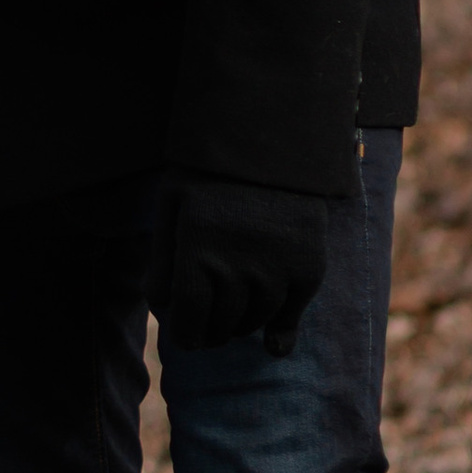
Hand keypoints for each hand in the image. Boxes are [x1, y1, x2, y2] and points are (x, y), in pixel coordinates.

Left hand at [158, 178, 331, 354]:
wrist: (274, 137)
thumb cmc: (210, 171)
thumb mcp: (171, 205)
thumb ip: (162, 261)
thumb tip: (162, 311)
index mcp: (197, 251)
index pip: (190, 322)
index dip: (187, 335)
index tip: (189, 335)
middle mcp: (238, 267)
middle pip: (222, 327)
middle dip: (211, 332)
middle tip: (209, 325)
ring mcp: (277, 268)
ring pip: (255, 322)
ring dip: (241, 324)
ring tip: (234, 311)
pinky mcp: (308, 265)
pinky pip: (291, 312)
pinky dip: (278, 324)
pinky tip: (270, 329)